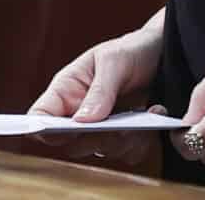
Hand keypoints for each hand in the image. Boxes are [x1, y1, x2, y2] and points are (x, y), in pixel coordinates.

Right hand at [27, 9, 165, 166]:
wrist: (163, 54)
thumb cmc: (131, 51)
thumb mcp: (113, 60)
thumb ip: (99, 89)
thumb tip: (81, 121)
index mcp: (66, 91)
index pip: (41, 116)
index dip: (43, 129)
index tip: (65, 132)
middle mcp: (79, 114)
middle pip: (71, 145)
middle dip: (96, 139)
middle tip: (118, 126)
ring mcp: (102, 129)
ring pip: (102, 151)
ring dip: (124, 140)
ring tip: (143, 115)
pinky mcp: (124, 138)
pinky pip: (128, 154)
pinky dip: (143, 140)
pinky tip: (155, 111)